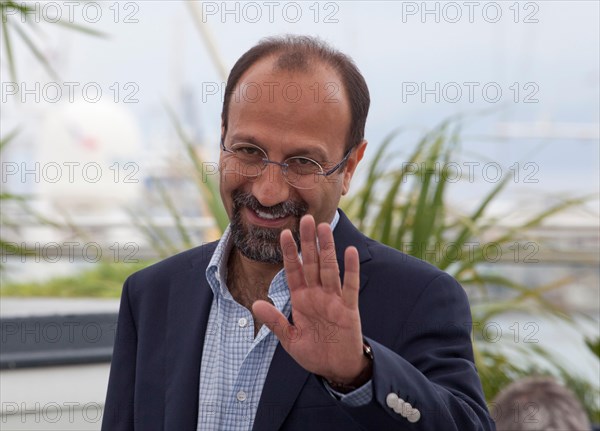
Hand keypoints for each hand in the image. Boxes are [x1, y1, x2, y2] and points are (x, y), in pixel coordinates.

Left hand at [252, 214, 369, 384]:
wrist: (336, 369)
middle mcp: (317, 294)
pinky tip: (349, 252)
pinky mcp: (348, 308)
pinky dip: (350, 269)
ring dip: (326, 248)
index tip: (283, 233)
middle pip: (311, 263)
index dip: (288, 252)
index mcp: (301, 299)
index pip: (293, 270)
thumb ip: (275, 321)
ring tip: (323, 227)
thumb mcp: (290, 339)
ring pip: (329, 269)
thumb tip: (254, 305)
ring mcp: (333, 299)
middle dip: (308, 241)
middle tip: (306, 217)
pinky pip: (349, 286)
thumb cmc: (314, 352)